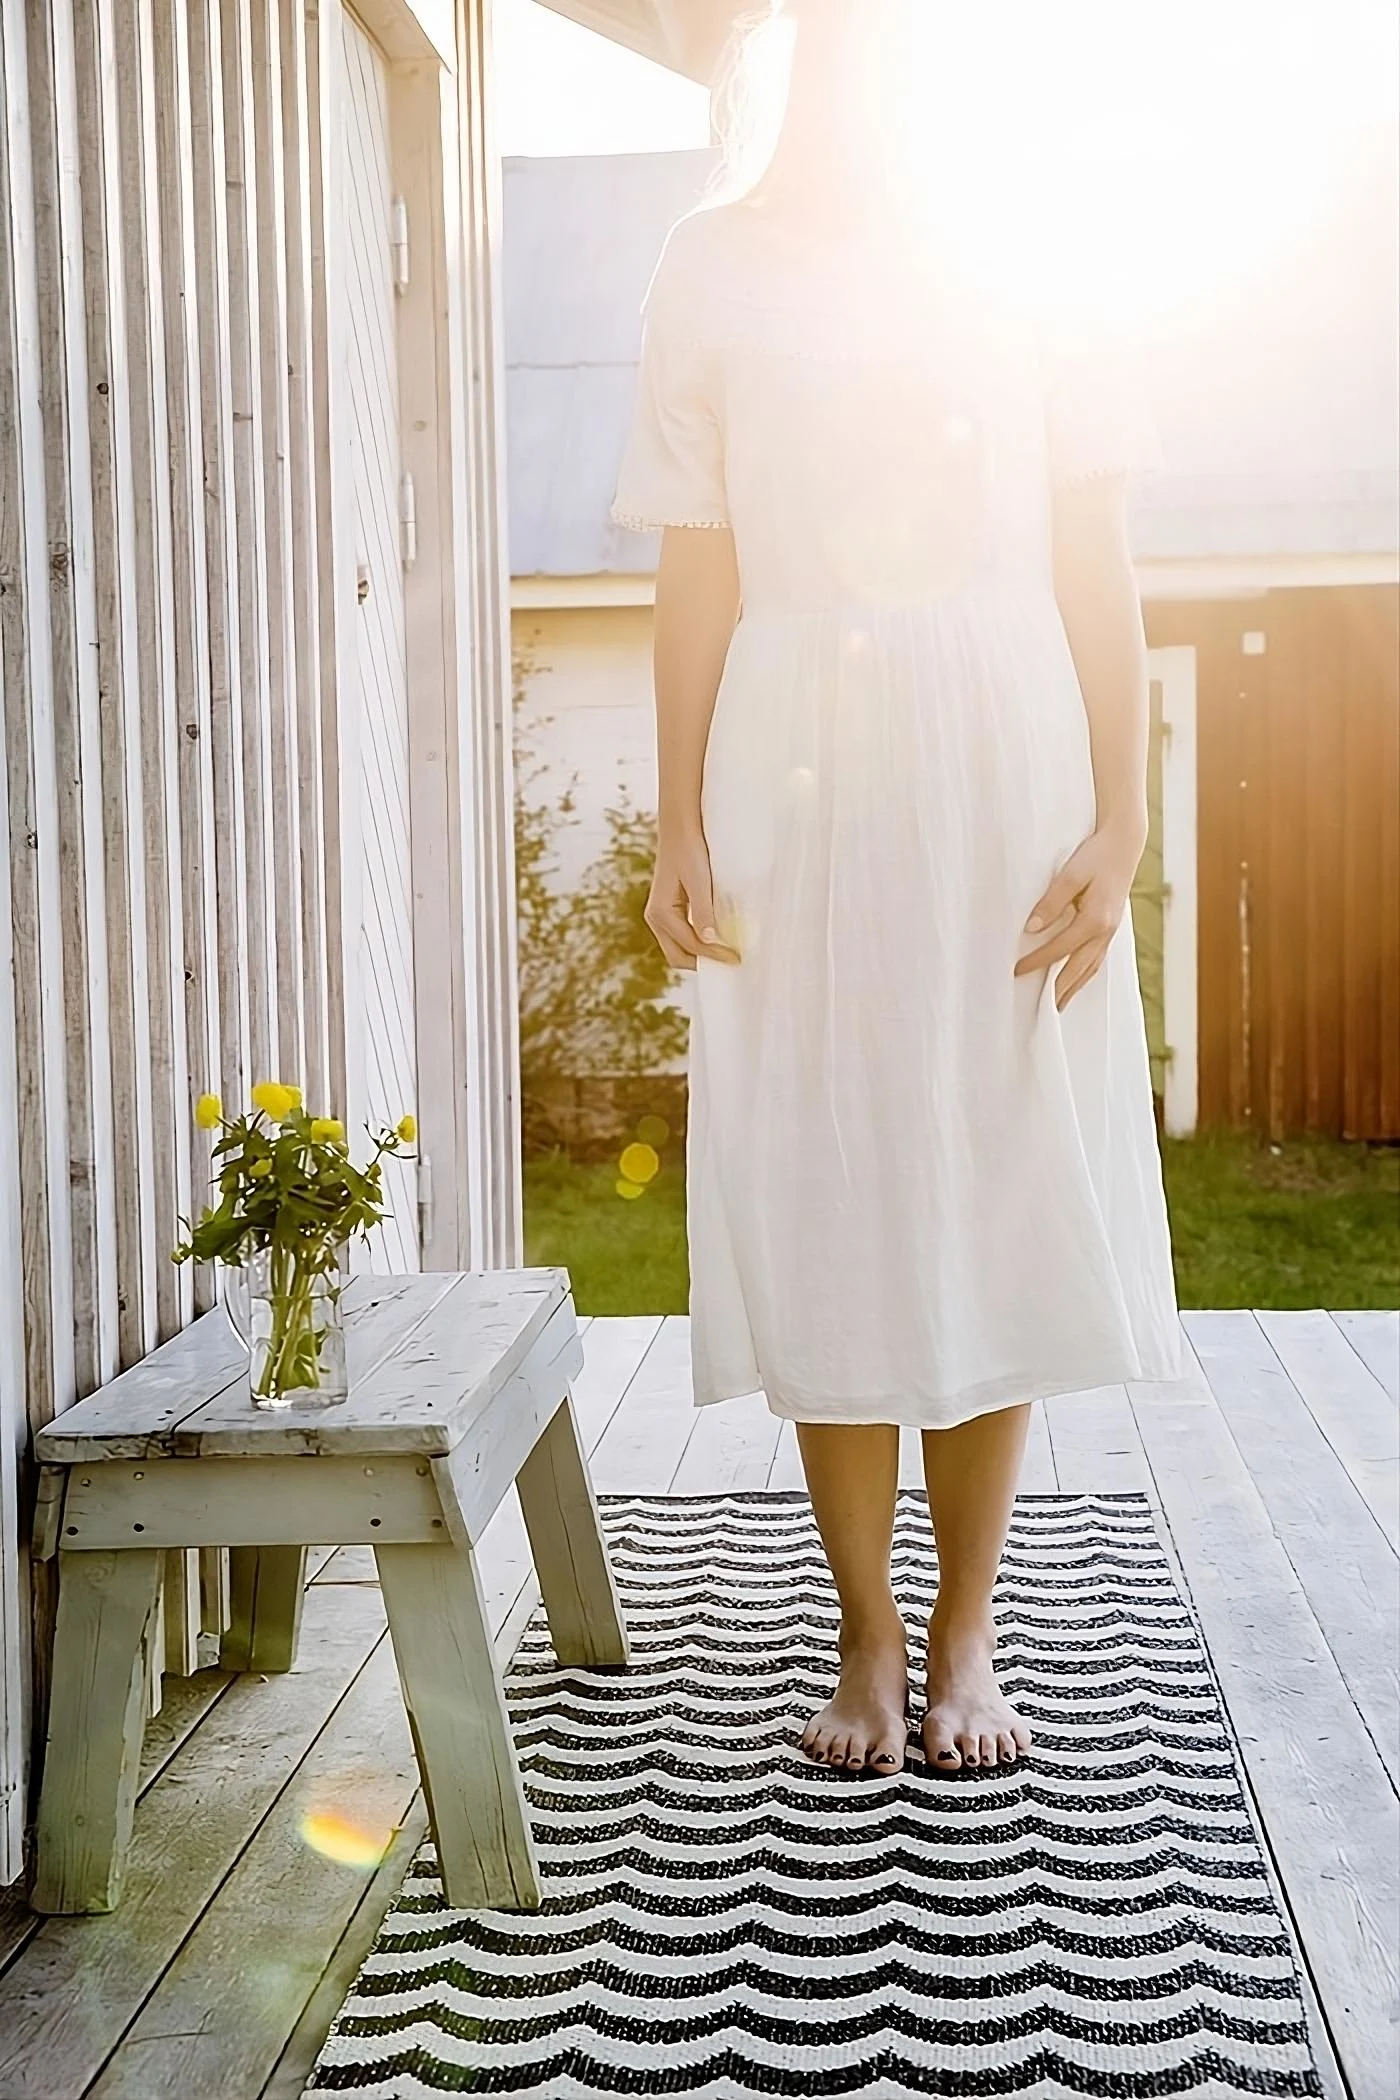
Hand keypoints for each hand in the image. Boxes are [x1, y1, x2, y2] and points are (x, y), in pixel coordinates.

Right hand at [644, 826, 740, 970]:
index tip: (737, 957)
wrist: (680, 828)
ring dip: (701, 954)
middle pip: (678, 956)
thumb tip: (709, 940)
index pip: (690, 944)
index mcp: (660, 913)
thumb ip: (703, 911)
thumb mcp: (699, 880)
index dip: (714, 953)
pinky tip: (716, 939)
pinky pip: (682, 936)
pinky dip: (698, 942)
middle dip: (703, 963)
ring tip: (726, 953)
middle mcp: (656, 918)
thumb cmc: (689, 849)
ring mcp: (660, 916)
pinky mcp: (669, 910)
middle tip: (730, 962)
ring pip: (679, 948)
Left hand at [1013, 820, 1143, 1009]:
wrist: (1124, 844)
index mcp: (1095, 919)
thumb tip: (1032, 928)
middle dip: (1059, 988)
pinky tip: (1078, 980)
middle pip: (1078, 968)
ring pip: (1091, 967)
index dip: (1037, 961)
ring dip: (1074, 987)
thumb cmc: (1096, 855)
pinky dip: (1086, 974)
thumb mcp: (1070, 874)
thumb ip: (1051, 901)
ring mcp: (1111, 931)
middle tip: (1041, 1008)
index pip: (1059, 949)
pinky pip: (1098, 958)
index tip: (1016, 971)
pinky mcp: (1112, 927)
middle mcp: (1106, 930)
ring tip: (1059, 1004)